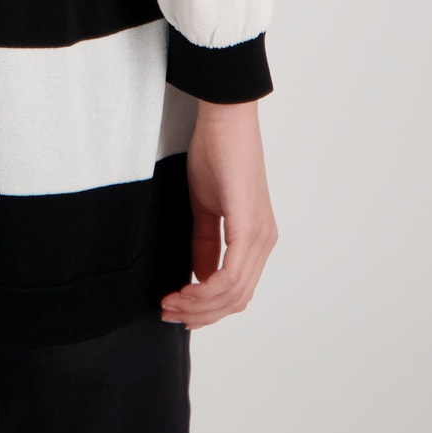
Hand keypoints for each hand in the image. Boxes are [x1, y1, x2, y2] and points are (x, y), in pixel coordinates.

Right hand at [161, 98, 277, 328]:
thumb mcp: (205, 206)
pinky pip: (230, 276)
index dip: (206, 307)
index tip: (174, 306)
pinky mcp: (249, 228)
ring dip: (199, 305)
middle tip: (167, 311)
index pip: (236, 291)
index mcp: (256, 238)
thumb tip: (200, 277)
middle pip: (236, 300)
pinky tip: (184, 289)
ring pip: (233, 294)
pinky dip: (206, 290)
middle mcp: (264, 242)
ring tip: (169, 302)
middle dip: (200, 313)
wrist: (224, 120)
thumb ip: (205, 244)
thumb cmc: (216, 154)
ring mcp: (260, 237)